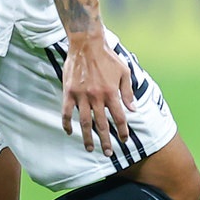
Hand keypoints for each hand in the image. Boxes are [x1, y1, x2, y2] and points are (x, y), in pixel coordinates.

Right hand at [61, 35, 132, 155]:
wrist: (87, 44)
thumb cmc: (108, 57)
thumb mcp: (124, 72)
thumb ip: (128, 92)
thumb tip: (133, 109)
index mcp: (111, 92)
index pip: (119, 117)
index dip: (122, 130)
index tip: (124, 140)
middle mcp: (97, 97)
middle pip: (102, 124)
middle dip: (106, 141)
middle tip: (107, 154)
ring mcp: (81, 96)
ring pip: (84, 122)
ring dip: (87, 137)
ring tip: (90, 149)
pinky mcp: (68, 92)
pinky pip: (66, 112)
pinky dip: (67, 123)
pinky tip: (69, 132)